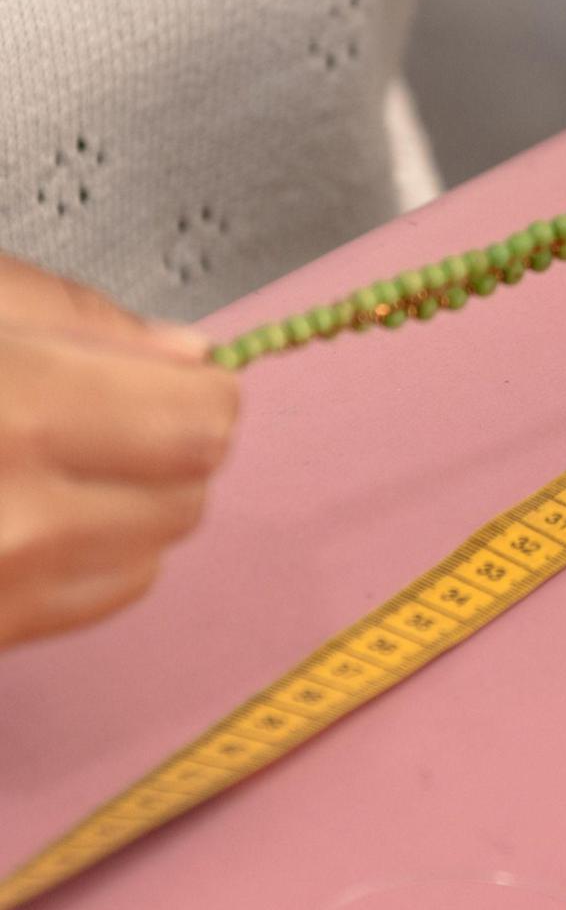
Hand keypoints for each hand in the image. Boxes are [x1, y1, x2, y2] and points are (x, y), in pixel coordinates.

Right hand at [0, 257, 238, 649]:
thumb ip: (73, 314)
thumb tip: (185, 352)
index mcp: (19, 416)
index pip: (202, 420)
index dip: (194, 386)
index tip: (167, 371)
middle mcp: (21, 525)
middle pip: (191, 488)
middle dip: (163, 441)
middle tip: (91, 407)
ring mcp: (8, 595)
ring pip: (155, 549)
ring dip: (128, 501)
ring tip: (44, 458)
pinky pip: (99, 595)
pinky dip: (87, 553)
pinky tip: (24, 509)